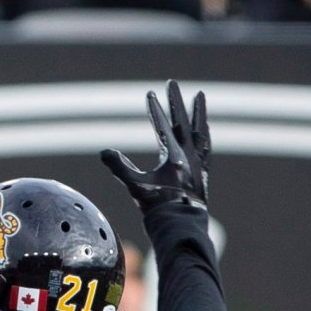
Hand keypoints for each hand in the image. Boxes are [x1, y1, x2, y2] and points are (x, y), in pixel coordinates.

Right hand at [101, 79, 209, 209]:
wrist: (181, 226)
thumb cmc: (157, 208)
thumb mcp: (135, 187)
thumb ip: (120, 167)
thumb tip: (104, 152)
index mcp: (173, 156)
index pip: (163, 126)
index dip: (155, 109)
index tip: (150, 94)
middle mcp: (189, 155)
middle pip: (182, 121)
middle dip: (176, 101)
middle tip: (172, 83)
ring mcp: (198, 162)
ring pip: (200, 130)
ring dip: (198, 113)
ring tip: (199, 96)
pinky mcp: (203, 171)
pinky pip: (207, 146)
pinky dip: (205, 133)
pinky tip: (205, 128)